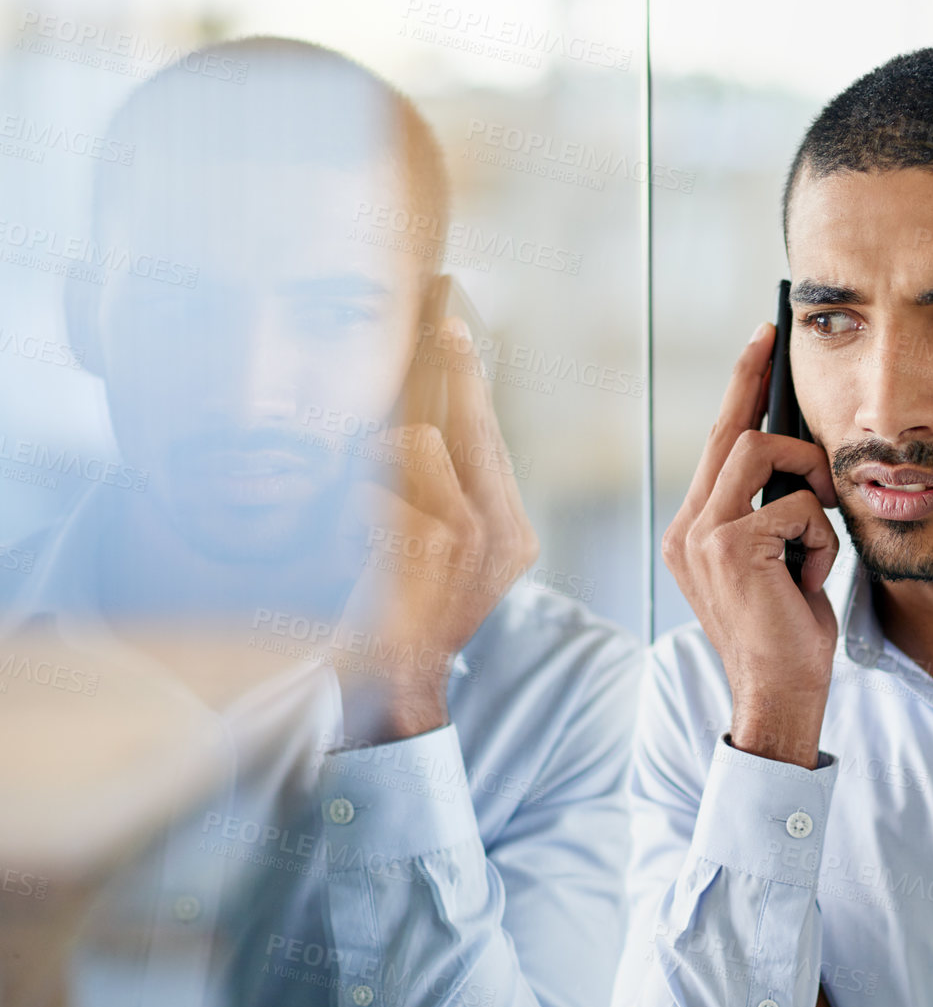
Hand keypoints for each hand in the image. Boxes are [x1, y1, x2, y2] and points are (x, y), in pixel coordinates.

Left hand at [335, 318, 538, 744]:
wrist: (393, 688)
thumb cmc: (410, 615)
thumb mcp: (452, 559)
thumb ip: (452, 496)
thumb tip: (419, 413)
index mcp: (513, 532)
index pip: (491, 433)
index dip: (470, 373)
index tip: (453, 318)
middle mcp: (499, 531)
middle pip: (469, 419)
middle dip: (449, 366)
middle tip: (437, 318)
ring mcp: (463, 540)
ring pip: (415, 442)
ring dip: (374, 456)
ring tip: (358, 498)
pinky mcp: (420, 547)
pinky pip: (375, 482)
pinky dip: (349, 499)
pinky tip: (346, 538)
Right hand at [661, 322, 839, 766]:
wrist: (779, 692)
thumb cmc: (787, 630)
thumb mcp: (776, 560)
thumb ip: (771, 512)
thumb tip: (801, 459)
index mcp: (694, 529)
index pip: (715, 444)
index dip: (739, 389)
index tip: (760, 344)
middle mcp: (689, 527)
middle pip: (729, 431)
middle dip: (759, 385)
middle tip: (775, 340)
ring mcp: (703, 536)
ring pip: (759, 453)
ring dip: (807, 481)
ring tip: (818, 526)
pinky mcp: (730, 548)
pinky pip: (795, 506)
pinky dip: (819, 539)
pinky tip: (810, 577)